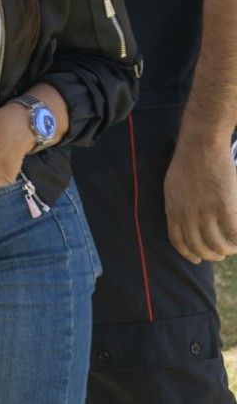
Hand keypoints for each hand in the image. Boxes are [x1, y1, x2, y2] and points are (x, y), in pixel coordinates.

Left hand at [164, 140, 236, 262]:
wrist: (201, 144)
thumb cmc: (188, 161)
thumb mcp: (172, 186)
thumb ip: (178, 205)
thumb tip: (186, 222)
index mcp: (172, 208)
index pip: (178, 241)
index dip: (188, 254)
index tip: (198, 260)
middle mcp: (187, 214)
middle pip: (199, 247)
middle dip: (211, 255)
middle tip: (220, 253)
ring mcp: (206, 211)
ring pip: (217, 245)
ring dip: (226, 250)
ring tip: (232, 248)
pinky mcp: (225, 207)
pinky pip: (235, 234)